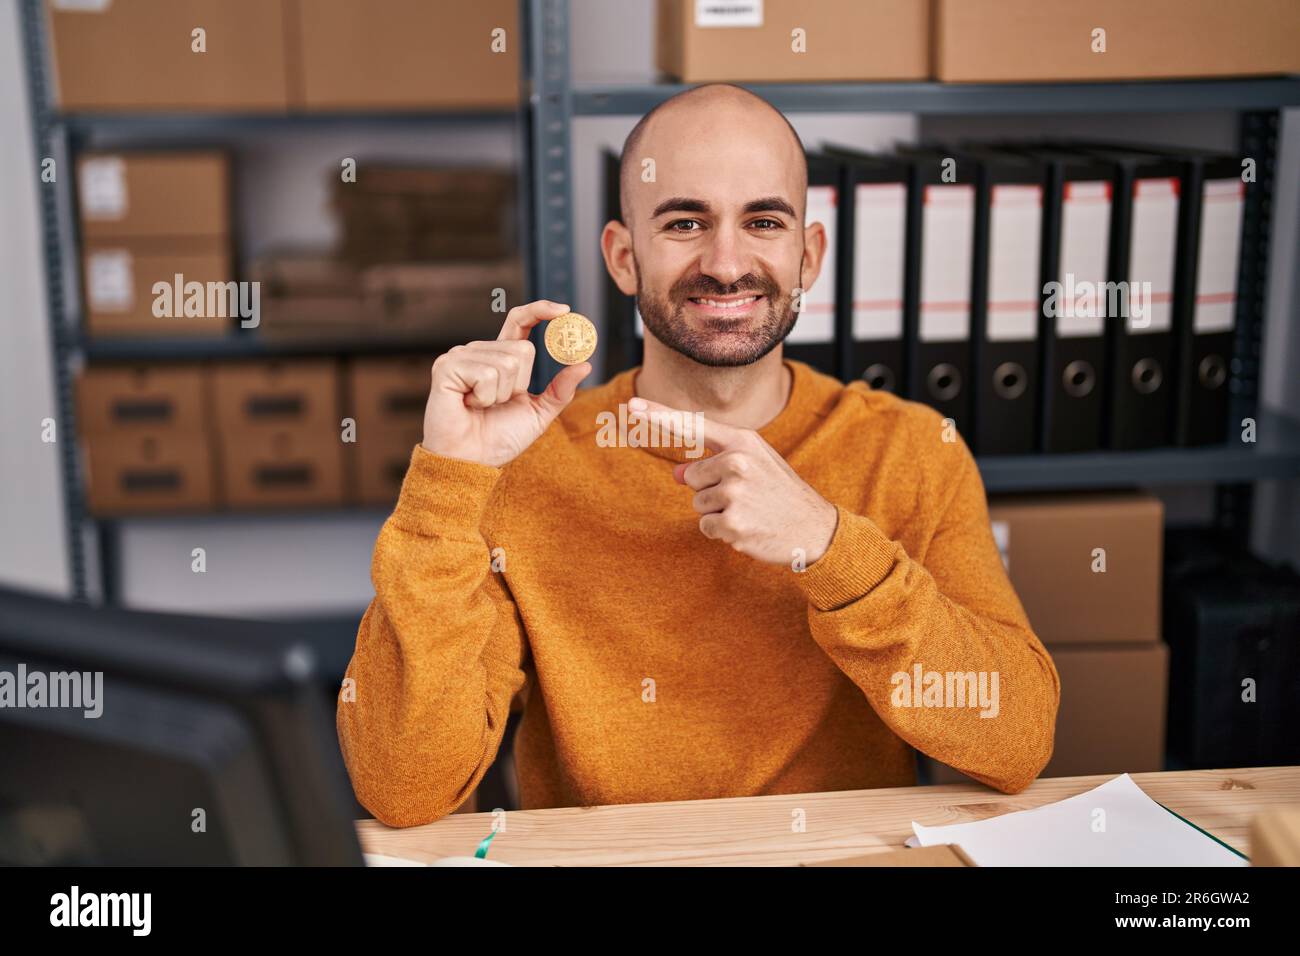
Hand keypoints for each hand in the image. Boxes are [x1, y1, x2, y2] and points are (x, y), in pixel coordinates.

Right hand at [422, 300, 592, 466]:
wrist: (470, 462)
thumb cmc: (498, 439)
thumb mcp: (538, 414)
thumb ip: (560, 390)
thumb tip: (585, 364)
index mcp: (500, 357)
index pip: (520, 322)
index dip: (540, 311)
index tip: (564, 310)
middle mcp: (479, 351)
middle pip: (522, 349)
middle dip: (520, 384)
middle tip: (498, 404)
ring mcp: (460, 356)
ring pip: (506, 362)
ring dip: (501, 395)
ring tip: (481, 406)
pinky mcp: (447, 367)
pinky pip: (486, 374)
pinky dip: (485, 397)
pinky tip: (469, 405)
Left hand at [627, 396, 838, 565]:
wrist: (815, 528)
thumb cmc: (780, 493)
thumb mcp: (754, 468)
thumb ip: (715, 463)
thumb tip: (677, 474)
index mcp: (743, 441)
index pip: (692, 425)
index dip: (658, 415)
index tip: (632, 407)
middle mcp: (737, 462)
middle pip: (692, 476)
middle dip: (710, 490)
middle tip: (745, 497)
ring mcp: (734, 493)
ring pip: (698, 503)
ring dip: (717, 513)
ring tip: (749, 512)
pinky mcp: (732, 523)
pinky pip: (706, 526)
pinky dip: (721, 532)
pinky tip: (748, 528)